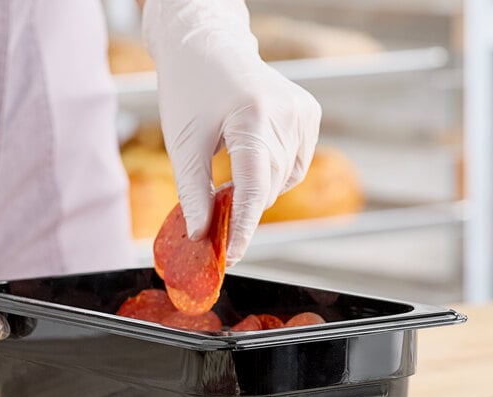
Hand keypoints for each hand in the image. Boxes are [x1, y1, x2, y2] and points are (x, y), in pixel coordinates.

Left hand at [142, 0, 320, 264]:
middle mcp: (287, 114)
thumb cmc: (189, 89)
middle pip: (268, 187)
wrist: (207, 45)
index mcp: (254, 117)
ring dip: (257, 190)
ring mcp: (303, 113)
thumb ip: (193, 192)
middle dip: (243, 208)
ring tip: (230, 172)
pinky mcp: (309, 114)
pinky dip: (272, 173)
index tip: (233, 255)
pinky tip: (252, 156)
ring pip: (283, 180)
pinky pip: (294, 164)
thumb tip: (201, 234)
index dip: (244, 227)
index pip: (254, 187)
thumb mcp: (183, 143)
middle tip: (215, 218)